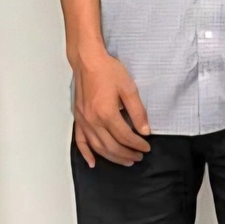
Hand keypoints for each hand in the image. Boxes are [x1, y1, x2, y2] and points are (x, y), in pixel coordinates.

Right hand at [71, 45, 151, 167]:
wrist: (88, 61)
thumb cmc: (108, 71)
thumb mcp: (129, 88)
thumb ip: (138, 111)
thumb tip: (145, 130)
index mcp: (107, 113)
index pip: (125, 136)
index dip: (137, 144)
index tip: (146, 147)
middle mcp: (93, 121)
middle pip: (111, 146)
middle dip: (127, 154)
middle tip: (138, 157)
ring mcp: (84, 121)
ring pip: (98, 147)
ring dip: (112, 157)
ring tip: (124, 161)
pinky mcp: (78, 118)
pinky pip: (80, 140)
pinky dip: (86, 153)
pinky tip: (92, 162)